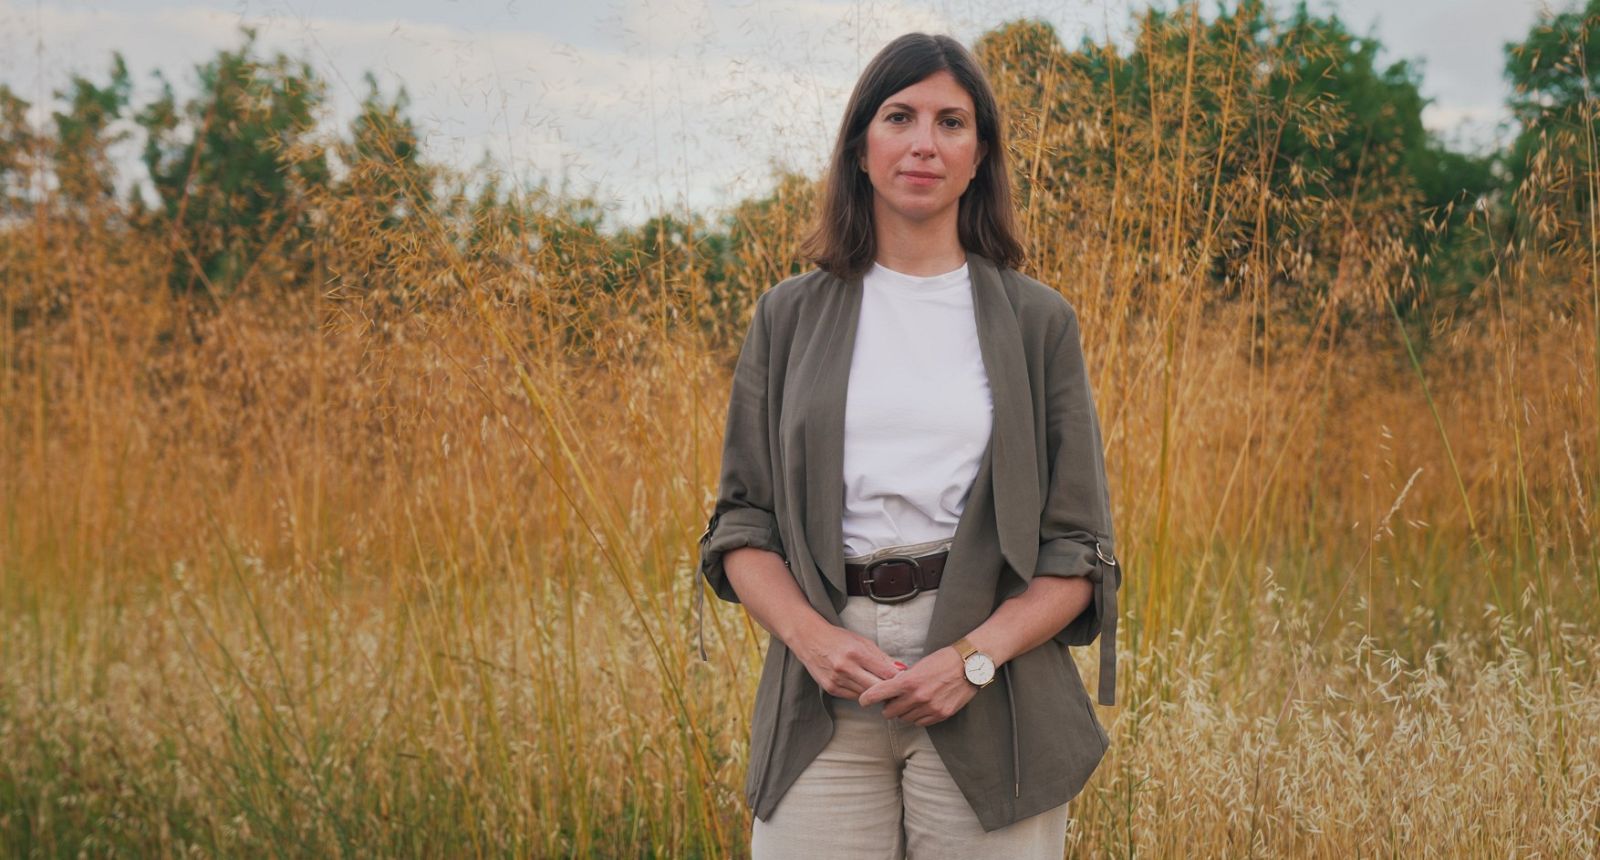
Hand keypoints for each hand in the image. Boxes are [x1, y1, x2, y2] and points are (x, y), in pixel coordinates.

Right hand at [790, 620, 900, 698]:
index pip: (886, 673)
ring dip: (875, 693)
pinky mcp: (830, 689)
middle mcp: (845, 668)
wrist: (809, 639)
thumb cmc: (838, 638)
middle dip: (889, 690)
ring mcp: (837, 680)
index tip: (905, 681)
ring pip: (866, 695)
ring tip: (880, 687)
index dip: (898, 679)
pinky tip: (862, 685)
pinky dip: (861, 693)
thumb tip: (902, 670)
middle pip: (877, 688)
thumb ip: (882, 657)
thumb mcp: (862, 642)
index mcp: (856, 652)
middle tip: (897, 689)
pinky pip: (853, 697)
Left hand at [857, 647, 978, 726]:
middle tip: (892, 700)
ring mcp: (930, 708)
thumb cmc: (943, 660)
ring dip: (904, 712)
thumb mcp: (919, 666)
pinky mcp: (941, 714)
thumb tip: (889, 690)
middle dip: (888, 707)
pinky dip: (918, 716)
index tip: (863, 701)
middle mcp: (917, 697)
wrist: (970, 665)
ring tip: (910, 701)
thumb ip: (903, 680)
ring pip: (905, 719)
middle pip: (890, 712)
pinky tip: (922, 706)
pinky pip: (921, 722)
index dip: (867, 698)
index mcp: (909, 681)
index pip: (878, 694)